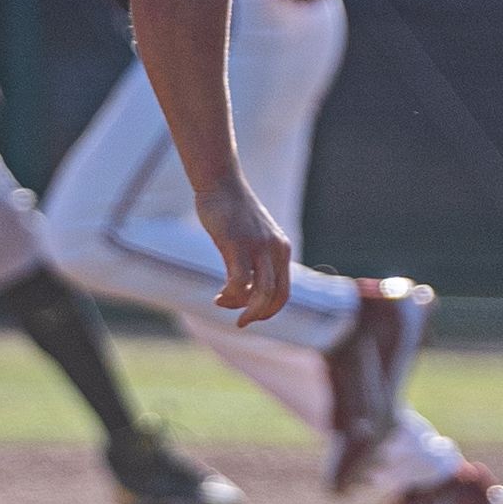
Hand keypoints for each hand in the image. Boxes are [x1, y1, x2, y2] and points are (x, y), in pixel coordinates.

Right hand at [193, 174, 291, 325]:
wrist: (220, 181)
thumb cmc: (231, 208)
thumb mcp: (253, 234)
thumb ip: (257, 254)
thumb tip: (249, 279)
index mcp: (281, 249)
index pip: (284, 292)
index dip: (269, 311)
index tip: (249, 315)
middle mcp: (274, 249)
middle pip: (275, 297)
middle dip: (257, 315)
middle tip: (239, 322)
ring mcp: (257, 247)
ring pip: (259, 293)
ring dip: (243, 309)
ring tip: (222, 305)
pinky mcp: (236, 244)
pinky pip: (239, 281)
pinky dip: (230, 295)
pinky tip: (218, 295)